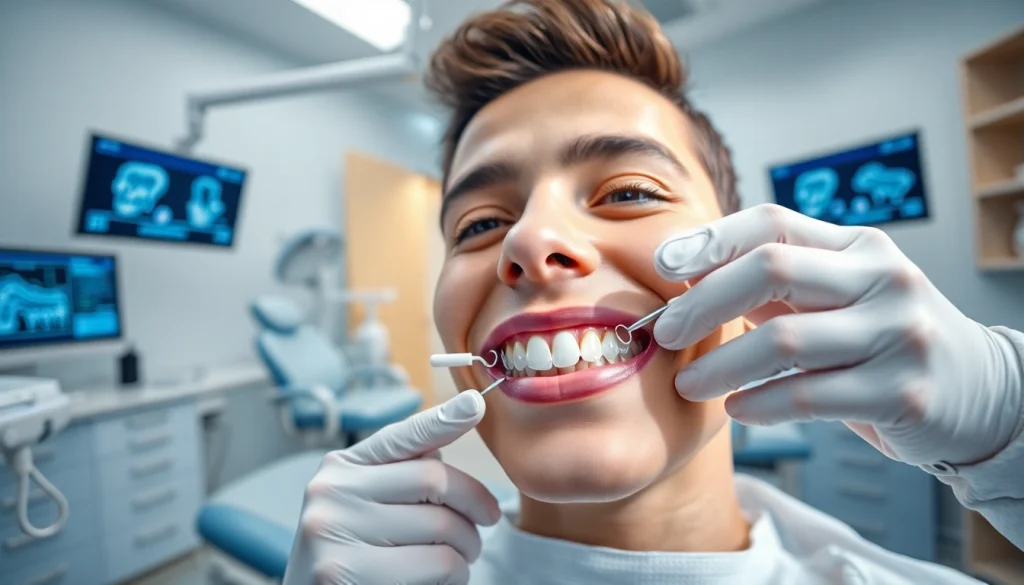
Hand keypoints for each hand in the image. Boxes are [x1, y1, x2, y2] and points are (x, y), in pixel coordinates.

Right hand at [283, 391, 500, 584]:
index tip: (474, 404)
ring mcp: (334, 532)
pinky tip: (442, 581)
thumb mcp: (361, 506)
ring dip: (467, 548)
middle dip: (474, 506)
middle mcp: (331, 492)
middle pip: (435, 480)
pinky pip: (437, 565)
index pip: (400, 436)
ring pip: (444, 527)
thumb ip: (399, 475)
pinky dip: (455, 575)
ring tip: (459, 560)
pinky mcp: (347, 573)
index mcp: (339, 468)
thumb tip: (448, 435)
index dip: (442, 420)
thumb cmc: (349, 558)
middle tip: (484, 525)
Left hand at [652, 204, 1023, 467]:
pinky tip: (737, 409)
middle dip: (705, 301)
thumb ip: (773, 282)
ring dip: (720, 365)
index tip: (662, 264)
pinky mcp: (901, 393)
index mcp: (859, 247)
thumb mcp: (837, 295)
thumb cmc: (881, 338)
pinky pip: (807, 397)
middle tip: (665, 332)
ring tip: (687, 383)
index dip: (711, 239)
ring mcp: (897, 334)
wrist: (978, 392)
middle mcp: (883, 279)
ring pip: (783, 341)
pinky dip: (759, 404)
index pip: (773, 222)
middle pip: (772, 268)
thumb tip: (688, 270)